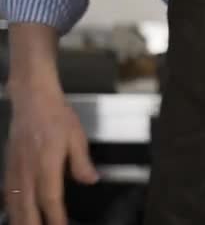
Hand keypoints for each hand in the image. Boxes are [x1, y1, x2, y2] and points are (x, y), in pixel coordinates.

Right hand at [4, 88, 97, 224]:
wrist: (33, 98)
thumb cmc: (56, 115)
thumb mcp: (77, 137)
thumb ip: (82, 162)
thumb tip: (91, 180)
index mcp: (46, 164)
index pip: (50, 198)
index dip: (55, 218)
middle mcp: (27, 170)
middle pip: (27, 207)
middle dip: (33, 224)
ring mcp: (15, 168)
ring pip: (14, 201)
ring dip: (20, 218)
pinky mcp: (9, 164)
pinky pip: (8, 191)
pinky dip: (10, 205)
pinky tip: (14, 211)